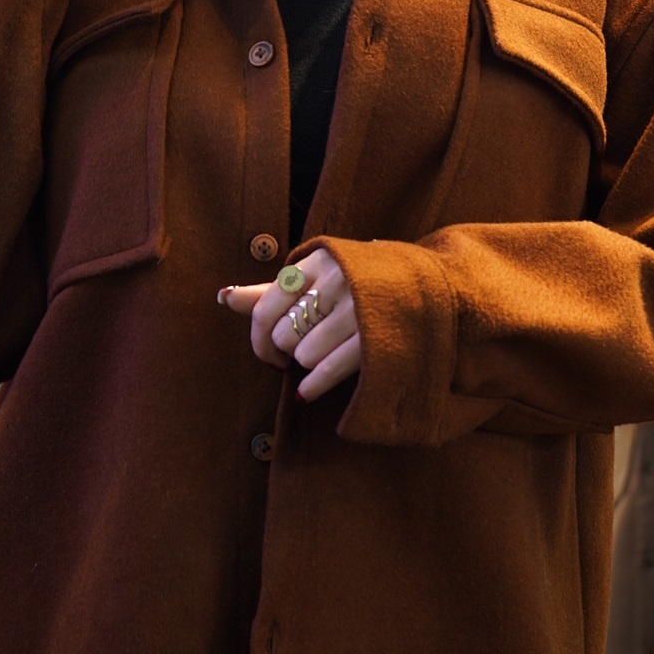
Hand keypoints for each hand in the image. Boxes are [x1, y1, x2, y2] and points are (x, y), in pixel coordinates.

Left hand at [219, 248, 361, 401]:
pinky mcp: (374, 339)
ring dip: (307, 362)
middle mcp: (336, 282)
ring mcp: (357, 311)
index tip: (268, 350)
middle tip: (302, 348)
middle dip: (288, 348)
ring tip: (322, 354)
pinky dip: (312, 385)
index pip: (265, 307)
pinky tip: (307, 390)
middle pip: (283, 334)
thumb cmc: (358, 281)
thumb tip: (224, 297)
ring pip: (304, 354)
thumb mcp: (318, 274)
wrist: (428, 285)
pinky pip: (327, 371)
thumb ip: (271, 289)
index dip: (259, 337)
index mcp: (317, 262)